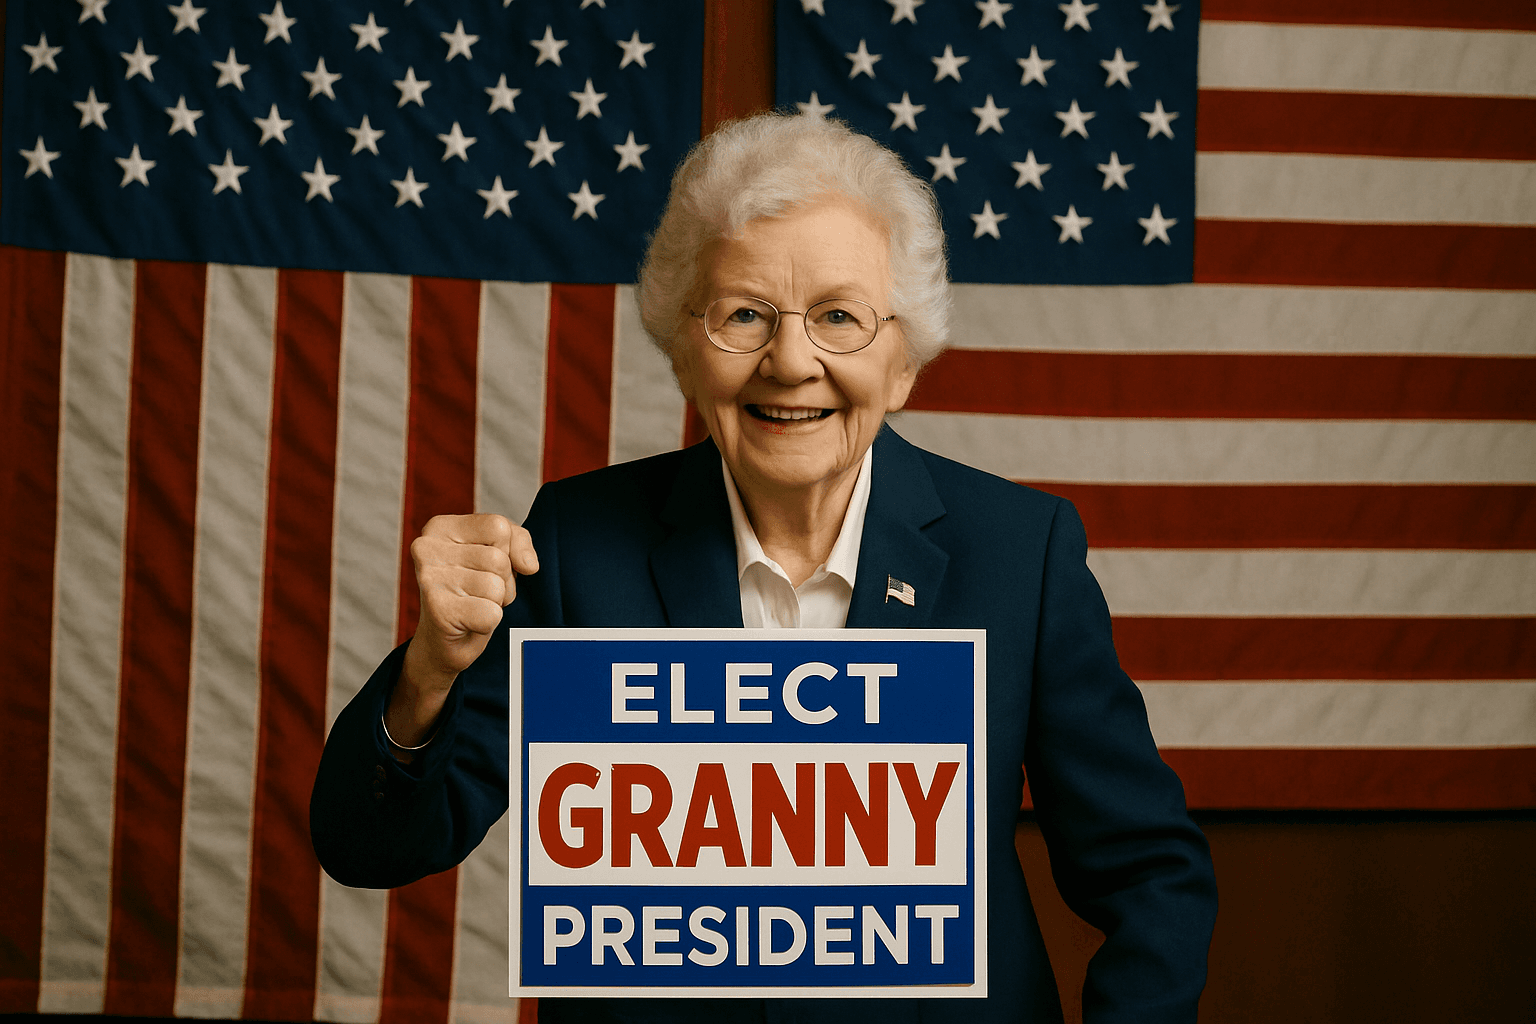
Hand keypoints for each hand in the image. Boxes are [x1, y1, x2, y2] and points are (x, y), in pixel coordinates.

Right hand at [390, 514, 538, 747]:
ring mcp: (429, 579)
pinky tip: (468, 621)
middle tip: (478, 592)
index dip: (507, 551)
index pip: (498, 527)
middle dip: (502, 580)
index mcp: (439, 527)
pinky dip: (489, 622)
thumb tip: (529, 565)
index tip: (485, 565)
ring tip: (473, 605)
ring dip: (495, 602)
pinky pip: (492, 613)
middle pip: (499, 559)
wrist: (442, 641)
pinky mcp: (439, 611)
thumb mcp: (498, 551)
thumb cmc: (471, 590)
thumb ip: (518, 540)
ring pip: (496, 586)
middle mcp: (427, 548)